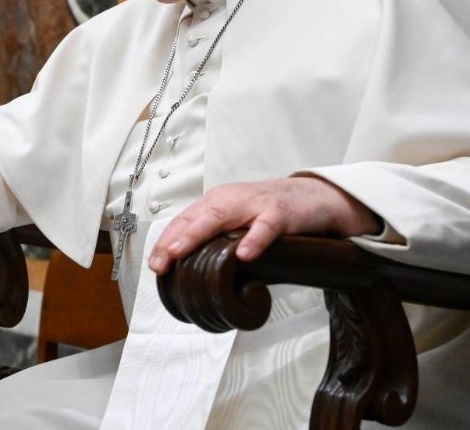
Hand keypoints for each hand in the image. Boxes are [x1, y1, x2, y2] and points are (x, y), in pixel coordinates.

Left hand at [147, 176, 381, 274]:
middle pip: (196, 218)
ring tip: (182, 252)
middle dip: (174, 239)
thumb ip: (219, 242)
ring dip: (199, 234)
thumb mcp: (239, 224)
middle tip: (161, 260)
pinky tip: (245, 254)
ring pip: (222, 217)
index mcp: (217, 203)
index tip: (155, 264)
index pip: (184, 221)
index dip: (166, 242)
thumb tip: (195, 273)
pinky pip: (266, 226)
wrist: (313, 197)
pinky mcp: (281, 212)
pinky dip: (254, 239)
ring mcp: (255, 204)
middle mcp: (230, 200)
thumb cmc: (270, 212)